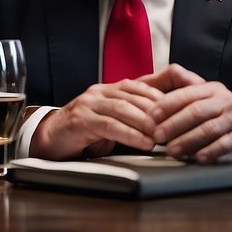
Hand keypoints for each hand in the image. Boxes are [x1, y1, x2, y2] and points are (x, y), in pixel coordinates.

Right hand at [29, 79, 164, 159]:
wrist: (50, 139)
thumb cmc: (85, 132)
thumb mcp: (112, 120)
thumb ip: (132, 117)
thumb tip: (163, 123)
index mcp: (109, 89)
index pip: (141, 87)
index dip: (163, 98)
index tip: (181, 111)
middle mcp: (99, 91)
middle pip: (135, 97)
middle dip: (158, 112)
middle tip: (177, 127)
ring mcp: (88, 104)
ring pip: (123, 109)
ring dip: (146, 123)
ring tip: (163, 137)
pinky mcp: (81, 120)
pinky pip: (110, 125)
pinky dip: (130, 135)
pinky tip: (144, 143)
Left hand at [144, 64, 231, 162]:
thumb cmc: (215, 113)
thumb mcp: (197, 96)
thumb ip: (171, 88)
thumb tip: (138, 82)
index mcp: (210, 89)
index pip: (186, 94)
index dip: (167, 105)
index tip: (151, 117)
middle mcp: (225, 100)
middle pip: (196, 111)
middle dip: (174, 125)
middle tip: (156, 137)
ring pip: (210, 129)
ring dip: (188, 141)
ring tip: (172, 151)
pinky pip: (227, 144)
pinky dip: (211, 152)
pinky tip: (197, 158)